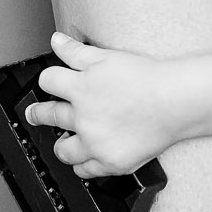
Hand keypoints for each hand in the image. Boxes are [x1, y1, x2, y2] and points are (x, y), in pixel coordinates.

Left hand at [21, 32, 180, 177]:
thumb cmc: (148, 78)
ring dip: (60, 144)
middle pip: (48, 115)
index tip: (50, 83)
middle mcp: (83, 117)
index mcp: (80, 87)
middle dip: (39, 113)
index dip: (48, 80)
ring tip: (62, 141)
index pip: (47, 82)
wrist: (176, 101)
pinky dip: (83, 165)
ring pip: (63, 149)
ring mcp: (95, 142)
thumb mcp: (108, 56)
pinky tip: (84, 160)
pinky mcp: (110, 161)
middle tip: (36, 114)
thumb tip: (56, 41)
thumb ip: (76, 51)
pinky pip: (85, 170)